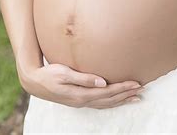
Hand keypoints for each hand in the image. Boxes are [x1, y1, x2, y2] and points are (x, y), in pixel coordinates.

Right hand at [20, 63, 143, 108]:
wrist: (34, 82)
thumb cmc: (48, 74)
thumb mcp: (64, 73)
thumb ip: (83, 77)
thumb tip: (102, 82)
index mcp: (81, 94)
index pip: (107, 92)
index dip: (123, 88)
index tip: (136, 83)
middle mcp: (82, 101)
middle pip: (110, 99)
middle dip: (126, 94)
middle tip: (142, 89)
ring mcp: (80, 102)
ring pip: (106, 104)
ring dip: (121, 100)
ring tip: (135, 97)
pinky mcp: (77, 100)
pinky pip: (99, 104)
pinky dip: (111, 102)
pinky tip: (115, 100)